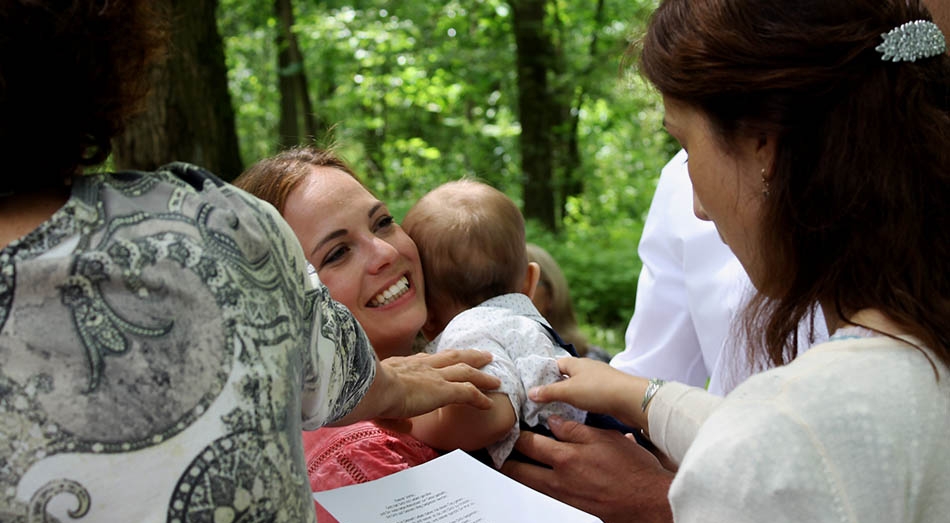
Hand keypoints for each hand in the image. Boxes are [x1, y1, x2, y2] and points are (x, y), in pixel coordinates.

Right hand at [375, 349, 501, 418]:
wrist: (370, 388)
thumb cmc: (367, 395)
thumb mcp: (378, 405)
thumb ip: (395, 417)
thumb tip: (408, 427)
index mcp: (403, 366)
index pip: (426, 360)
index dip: (440, 360)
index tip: (448, 359)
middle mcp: (422, 367)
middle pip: (452, 357)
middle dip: (468, 355)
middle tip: (483, 354)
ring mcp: (434, 377)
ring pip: (465, 371)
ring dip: (482, 373)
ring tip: (495, 378)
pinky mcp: (443, 390)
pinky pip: (468, 393)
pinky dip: (480, 397)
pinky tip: (489, 403)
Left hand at [501, 416, 673, 522]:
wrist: (647, 502)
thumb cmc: (632, 470)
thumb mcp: (605, 438)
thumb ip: (575, 429)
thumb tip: (553, 421)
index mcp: (566, 458)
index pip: (529, 443)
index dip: (514, 432)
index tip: (505, 425)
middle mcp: (559, 479)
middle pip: (519, 469)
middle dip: (503, 457)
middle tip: (492, 447)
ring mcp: (563, 494)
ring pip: (528, 482)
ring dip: (515, 470)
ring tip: (503, 461)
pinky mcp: (570, 504)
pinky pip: (542, 491)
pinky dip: (532, 481)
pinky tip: (531, 474)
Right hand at [528, 357, 647, 428]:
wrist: (630, 399)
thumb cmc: (598, 390)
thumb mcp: (568, 392)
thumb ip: (548, 392)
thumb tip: (531, 392)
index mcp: (576, 363)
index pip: (555, 364)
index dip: (544, 374)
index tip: (534, 386)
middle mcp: (587, 368)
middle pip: (566, 375)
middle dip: (556, 386)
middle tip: (543, 401)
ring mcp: (598, 380)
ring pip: (578, 386)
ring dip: (570, 396)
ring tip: (558, 408)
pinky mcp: (607, 392)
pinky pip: (589, 396)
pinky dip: (582, 402)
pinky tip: (578, 411)